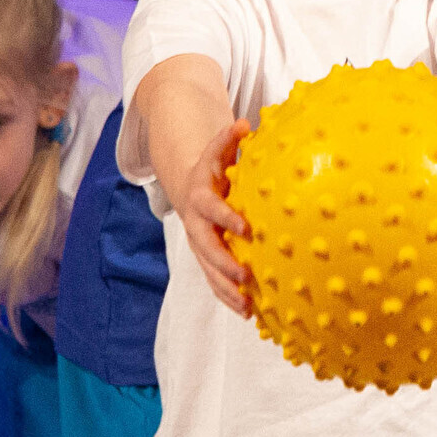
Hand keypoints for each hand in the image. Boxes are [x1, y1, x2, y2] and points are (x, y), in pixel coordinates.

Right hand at [176, 119, 254, 314]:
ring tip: (246, 305)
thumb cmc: (212, 169)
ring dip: (226, 289)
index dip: (226, 218)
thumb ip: (229, 139)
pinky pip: (214, 281)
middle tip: (245, 276)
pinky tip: (248, 313)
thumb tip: (245, 123)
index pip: (212, 209)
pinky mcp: (206, 260)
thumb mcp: (217, 151)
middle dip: (224, 263)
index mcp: (201, 198)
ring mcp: (200, 245)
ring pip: (209, 270)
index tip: (246, 227)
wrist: (188, 187)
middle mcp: (197, 225)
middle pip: (207, 247)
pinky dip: (228, 297)